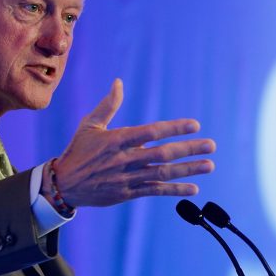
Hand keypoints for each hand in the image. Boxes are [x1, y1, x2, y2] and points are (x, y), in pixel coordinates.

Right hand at [45, 79, 215, 207]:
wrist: (64, 185)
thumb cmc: (78, 150)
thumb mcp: (89, 125)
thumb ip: (108, 105)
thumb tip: (118, 82)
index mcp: (117, 140)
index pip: (151, 132)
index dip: (174, 128)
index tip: (195, 125)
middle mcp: (124, 159)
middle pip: (162, 154)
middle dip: (188, 149)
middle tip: (211, 145)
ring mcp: (127, 178)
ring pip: (162, 174)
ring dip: (188, 169)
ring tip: (209, 165)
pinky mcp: (128, 193)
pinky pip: (155, 192)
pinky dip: (175, 190)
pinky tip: (194, 188)